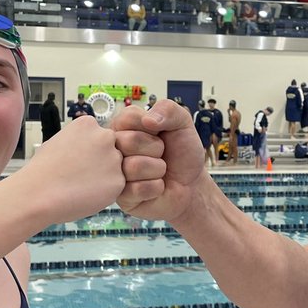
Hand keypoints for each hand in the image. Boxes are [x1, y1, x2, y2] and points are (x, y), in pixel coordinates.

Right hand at [20, 115, 124, 223]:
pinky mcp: (118, 180)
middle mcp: (105, 136)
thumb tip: (88, 144)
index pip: (100, 135)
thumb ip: (80, 139)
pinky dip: (106, 192)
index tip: (79, 160)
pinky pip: (117, 186)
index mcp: (88, 123)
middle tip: (82, 174)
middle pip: (113, 149)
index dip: (91, 151)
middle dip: (102, 161)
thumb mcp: (59, 140)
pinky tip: (86, 193)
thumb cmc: (43, 171)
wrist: (38, 194)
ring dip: (105, 176)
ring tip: (82, 184)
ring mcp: (114, 158)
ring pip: (117, 168)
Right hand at [112, 102, 203, 221]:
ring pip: (134, 166)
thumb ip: (168, 110)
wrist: (192, 184)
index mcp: (124, 127)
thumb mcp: (182, 123)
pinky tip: (157, 187)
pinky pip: (138, 189)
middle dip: (156, 149)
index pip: (128, 117)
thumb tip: (148, 120)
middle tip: (161, 154)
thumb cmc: (182, 153)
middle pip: (128, 141)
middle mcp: (115, 149)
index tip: (159, 133)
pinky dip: (156, 187)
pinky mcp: (122, 197)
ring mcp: (116, 173)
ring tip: (159, 171)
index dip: (152, 126)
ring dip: (157, 169)